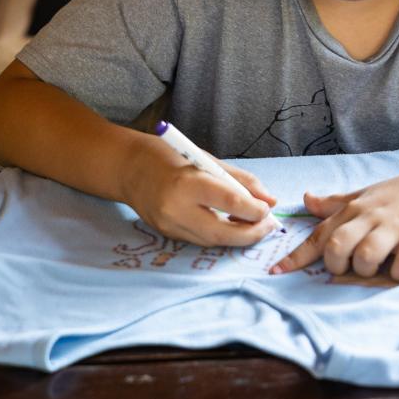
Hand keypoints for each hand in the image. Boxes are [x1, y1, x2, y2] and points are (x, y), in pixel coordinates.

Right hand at [122, 138, 277, 246]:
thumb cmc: (170, 157)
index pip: (229, 202)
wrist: (129, 168)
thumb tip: (270, 201)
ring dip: (238, 237)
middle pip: (221, 233)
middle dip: (250, 234)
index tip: (267, 209)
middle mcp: (175, 208)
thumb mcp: (208, 160)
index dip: (254, 210)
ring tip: (254, 226)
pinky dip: (220, 236)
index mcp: (187, 183)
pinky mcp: (166, 234)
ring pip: (212, 241)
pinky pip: (200, 240)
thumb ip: (241, 181)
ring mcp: (168, 225)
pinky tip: (232, 227)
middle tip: (269, 227)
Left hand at [270, 162, 398, 280]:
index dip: (297, 256)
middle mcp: (371, 216)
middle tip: (349, 267)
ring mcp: (397, 226)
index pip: (320, 234)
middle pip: (338, 246)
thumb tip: (305, 200)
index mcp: (354, 209)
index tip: (275, 272)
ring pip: (368, 255)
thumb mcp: (365, 194)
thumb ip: (335, 202)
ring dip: (367, 270)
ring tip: (378, 268)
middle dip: (337, 265)